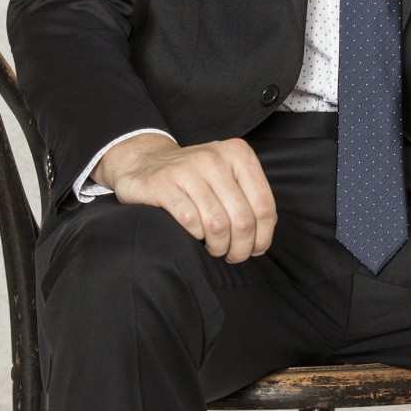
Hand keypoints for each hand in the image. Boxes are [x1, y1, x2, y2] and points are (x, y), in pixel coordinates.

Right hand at [94, 132, 276, 263]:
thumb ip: (250, 197)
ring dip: (218, 246)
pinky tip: (195, 236)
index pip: (264, 205)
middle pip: (242, 219)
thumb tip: (265, 232)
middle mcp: (215, 158)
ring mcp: (187, 169)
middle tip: (233, 255)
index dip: (263, 236)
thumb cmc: (196, 177)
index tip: (256, 249)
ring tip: (215, 248)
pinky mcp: (163, 184)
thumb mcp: (229, 176)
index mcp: (239, 154)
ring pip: (217, 224)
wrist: (145, 162)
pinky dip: (196, 236)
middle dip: (241, 247)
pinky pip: (190, 221)